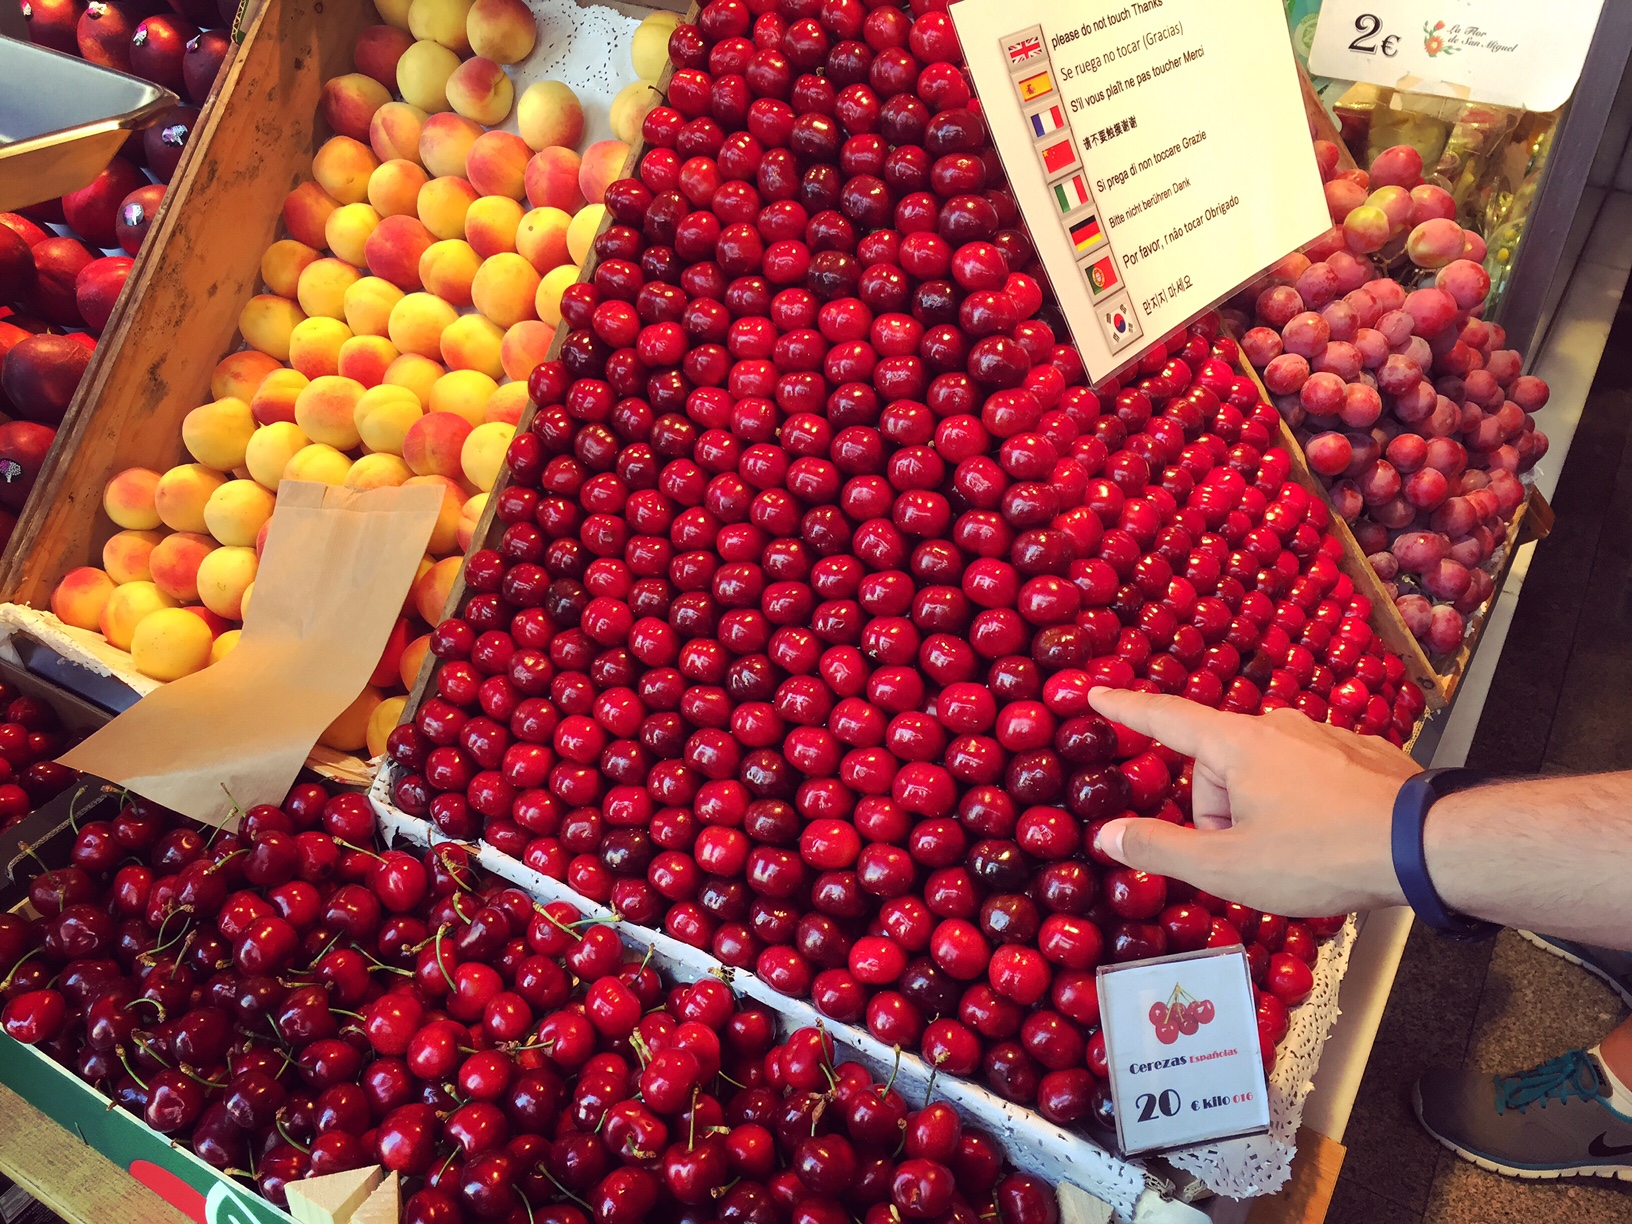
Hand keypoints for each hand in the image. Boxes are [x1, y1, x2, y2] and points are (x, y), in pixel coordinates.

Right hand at [1087, 688, 1420, 916]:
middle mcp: (1277, 727)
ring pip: (1263, 773)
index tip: (1096, 692)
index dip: (1125, 709)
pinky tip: (1329, 838)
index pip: (1164, 718)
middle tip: (1248, 858)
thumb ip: (1159, 848)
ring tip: (1297, 854)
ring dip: (1262, 811)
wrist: (1425, 846)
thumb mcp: (1227, 867)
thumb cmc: (1320, 855)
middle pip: (1217, 766)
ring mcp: (1322, 735)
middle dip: (1218, 811)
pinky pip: (1307, 775)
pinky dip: (1305, 805)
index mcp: (1236, 745)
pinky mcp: (1360, 753)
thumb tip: (1108, 835)